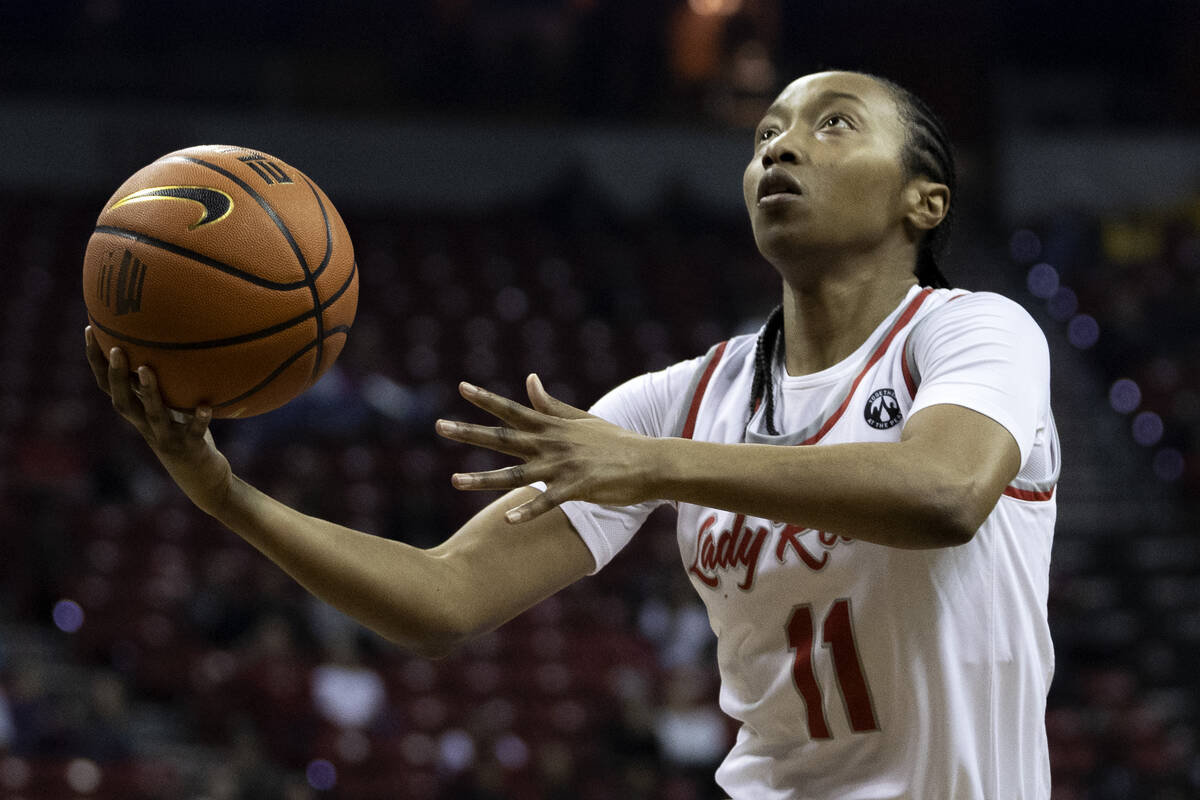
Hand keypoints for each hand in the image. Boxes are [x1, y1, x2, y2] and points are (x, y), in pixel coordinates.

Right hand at [84, 326, 231, 513]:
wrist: (203, 479)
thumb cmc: (187, 436)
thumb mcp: (174, 406)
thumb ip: (167, 383)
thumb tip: (169, 345)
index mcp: (138, 414)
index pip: (108, 385)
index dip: (96, 361)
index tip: (90, 330)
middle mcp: (146, 426)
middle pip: (121, 400)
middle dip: (116, 376)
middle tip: (115, 349)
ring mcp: (166, 438)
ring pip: (153, 414)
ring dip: (149, 392)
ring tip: (146, 369)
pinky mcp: (190, 448)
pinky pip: (194, 432)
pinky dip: (198, 420)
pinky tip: (205, 406)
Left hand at [436, 374, 660, 522]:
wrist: (648, 462)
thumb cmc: (614, 441)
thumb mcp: (580, 418)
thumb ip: (549, 404)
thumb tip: (529, 380)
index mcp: (551, 427)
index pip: (512, 410)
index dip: (486, 399)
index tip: (461, 387)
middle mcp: (551, 444)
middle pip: (503, 438)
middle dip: (469, 433)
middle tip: (440, 426)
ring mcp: (562, 467)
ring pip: (515, 474)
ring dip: (484, 478)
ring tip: (455, 481)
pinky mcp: (576, 489)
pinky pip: (546, 502)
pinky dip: (527, 511)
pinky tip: (507, 520)